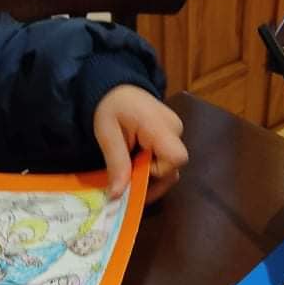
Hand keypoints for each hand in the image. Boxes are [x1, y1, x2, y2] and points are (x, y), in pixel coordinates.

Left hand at [93, 85, 188, 203]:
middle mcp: (175, 129)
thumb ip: (116, 164)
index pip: (175, 158)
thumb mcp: (107, 135)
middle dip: (151, 180)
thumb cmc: (110, 106)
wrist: (116, 88)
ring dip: (150, 175)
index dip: (157, 172)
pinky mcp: (172, 137)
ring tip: (131, 170)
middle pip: (173, 168)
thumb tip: (117, 195)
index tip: (135, 170)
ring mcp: (176, 133)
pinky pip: (167, 161)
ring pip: (171, 168)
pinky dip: (152, 168)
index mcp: (160, 125)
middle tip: (128, 181)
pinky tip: (137, 165)